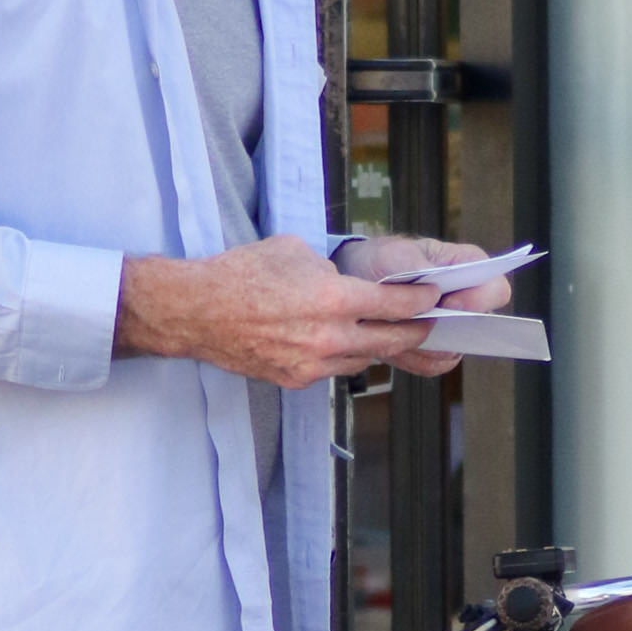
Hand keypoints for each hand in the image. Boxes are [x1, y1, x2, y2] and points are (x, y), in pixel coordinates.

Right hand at [115, 234, 440, 384]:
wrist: (197, 311)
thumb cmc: (241, 273)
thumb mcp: (295, 251)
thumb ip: (330, 270)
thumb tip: (346, 280)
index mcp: (333, 299)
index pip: (396, 306)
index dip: (422, 303)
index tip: (434, 299)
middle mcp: (328, 336)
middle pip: (390, 341)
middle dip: (414, 331)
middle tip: (428, 323)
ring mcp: (312, 363)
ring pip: (363, 358)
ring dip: (378, 345)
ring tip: (390, 333)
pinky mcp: (296, 379)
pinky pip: (334, 369)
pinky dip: (344, 356)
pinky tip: (344, 343)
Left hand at [332, 233, 512, 377]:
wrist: (357, 279)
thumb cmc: (384, 260)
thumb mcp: (395, 253)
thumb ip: (416, 265)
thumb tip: (432, 288)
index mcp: (468, 269)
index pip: (497, 289)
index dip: (480, 300)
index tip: (450, 304)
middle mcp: (467, 302)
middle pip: (480, 328)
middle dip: (448, 331)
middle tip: (417, 323)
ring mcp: (451, 329)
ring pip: (454, 352)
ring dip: (425, 346)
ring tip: (396, 328)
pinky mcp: (432, 350)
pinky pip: (432, 365)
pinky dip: (411, 358)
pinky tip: (393, 343)